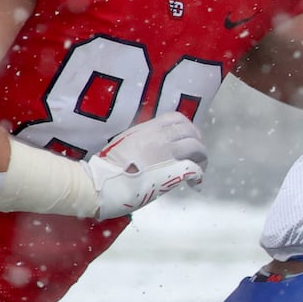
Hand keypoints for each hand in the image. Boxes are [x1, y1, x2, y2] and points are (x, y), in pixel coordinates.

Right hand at [85, 112, 206, 219]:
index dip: (186, 127)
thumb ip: (141, 139)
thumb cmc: (107, 167)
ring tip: (199, 167)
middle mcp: (161, 138)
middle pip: (190, 132)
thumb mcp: (125, 141)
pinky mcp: (172, 173)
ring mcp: (168, 154)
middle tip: (196, 153)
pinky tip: (195, 183)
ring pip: (197, 148)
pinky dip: (199, 175)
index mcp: (148, 128)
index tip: (187, 136)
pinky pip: (194, 169)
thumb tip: (151, 145)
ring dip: (201, 158)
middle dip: (197, 141)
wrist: (101, 183)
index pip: (176, 118)